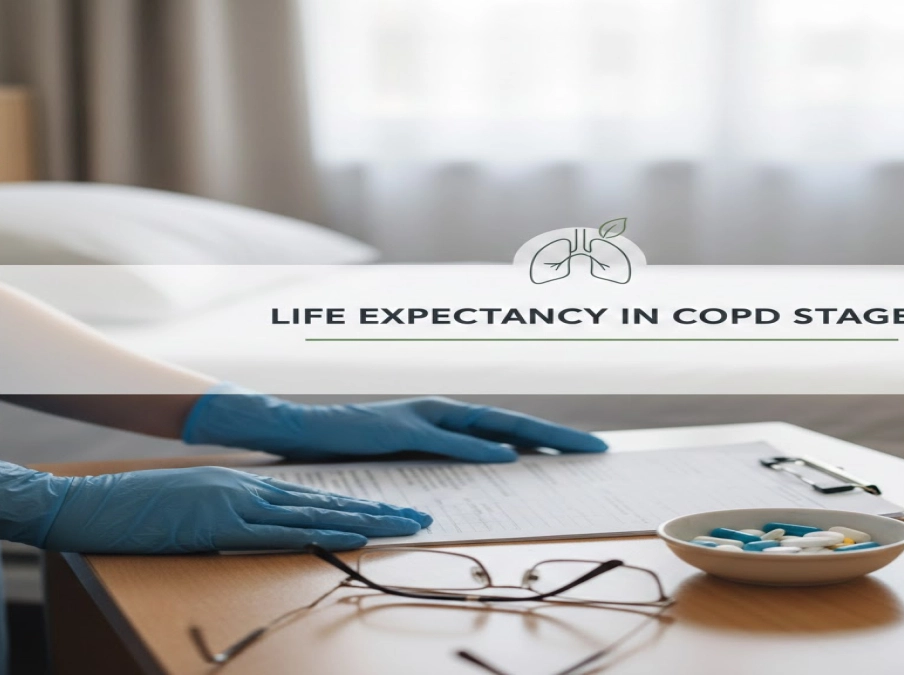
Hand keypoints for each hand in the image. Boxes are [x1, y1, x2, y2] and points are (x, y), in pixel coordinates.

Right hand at [41, 466, 431, 552]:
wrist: (92, 504)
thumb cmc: (138, 510)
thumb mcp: (194, 508)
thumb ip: (231, 516)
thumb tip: (261, 531)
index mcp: (245, 484)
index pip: (313, 496)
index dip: (355, 504)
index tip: (390, 511)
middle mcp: (250, 488)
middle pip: (327, 500)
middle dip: (377, 510)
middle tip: (418, 516)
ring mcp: (237, 503)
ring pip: (314, 512)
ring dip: (363, 520)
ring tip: (403, 527)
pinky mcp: (220, 522)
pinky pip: (280, 531)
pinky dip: (318, 532)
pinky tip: (349, 534)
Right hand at [183, 386, 608, 462]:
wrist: (305, 428)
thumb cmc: (359, 443)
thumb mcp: (412, 453)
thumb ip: (451, 455)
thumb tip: (495, 466)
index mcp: (450, 416)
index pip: (510, 427)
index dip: (549, 437)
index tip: (584, 450)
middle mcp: (446, 410)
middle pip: (514, 422)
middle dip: (558, 435)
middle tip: (598, 449)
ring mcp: (426, 416)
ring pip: (492, 425)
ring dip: (534, 437)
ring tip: (571, 450)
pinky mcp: (402, 429)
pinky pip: (447, 440)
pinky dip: (477, 448)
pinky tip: (505, 458)